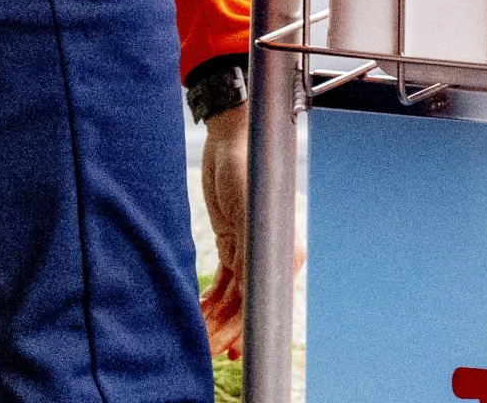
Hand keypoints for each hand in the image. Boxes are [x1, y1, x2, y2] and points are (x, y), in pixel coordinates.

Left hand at [198, 105, 247, 358]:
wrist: (230, 136)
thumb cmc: (246, 167)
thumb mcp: (249, 211)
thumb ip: (253, 250)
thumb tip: (254, 293)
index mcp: (287, 249)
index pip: (266, 300)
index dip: (247, 328)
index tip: (230, 349)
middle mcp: (272, 253)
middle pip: (249, 303)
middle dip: (228, 329)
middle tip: (206, 350)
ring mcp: (251, 248)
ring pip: (235, 297)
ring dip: (217, 318)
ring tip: (200, 338)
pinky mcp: (234, 242)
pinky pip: (225, 281)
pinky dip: (212, 299)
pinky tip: (200, 314)